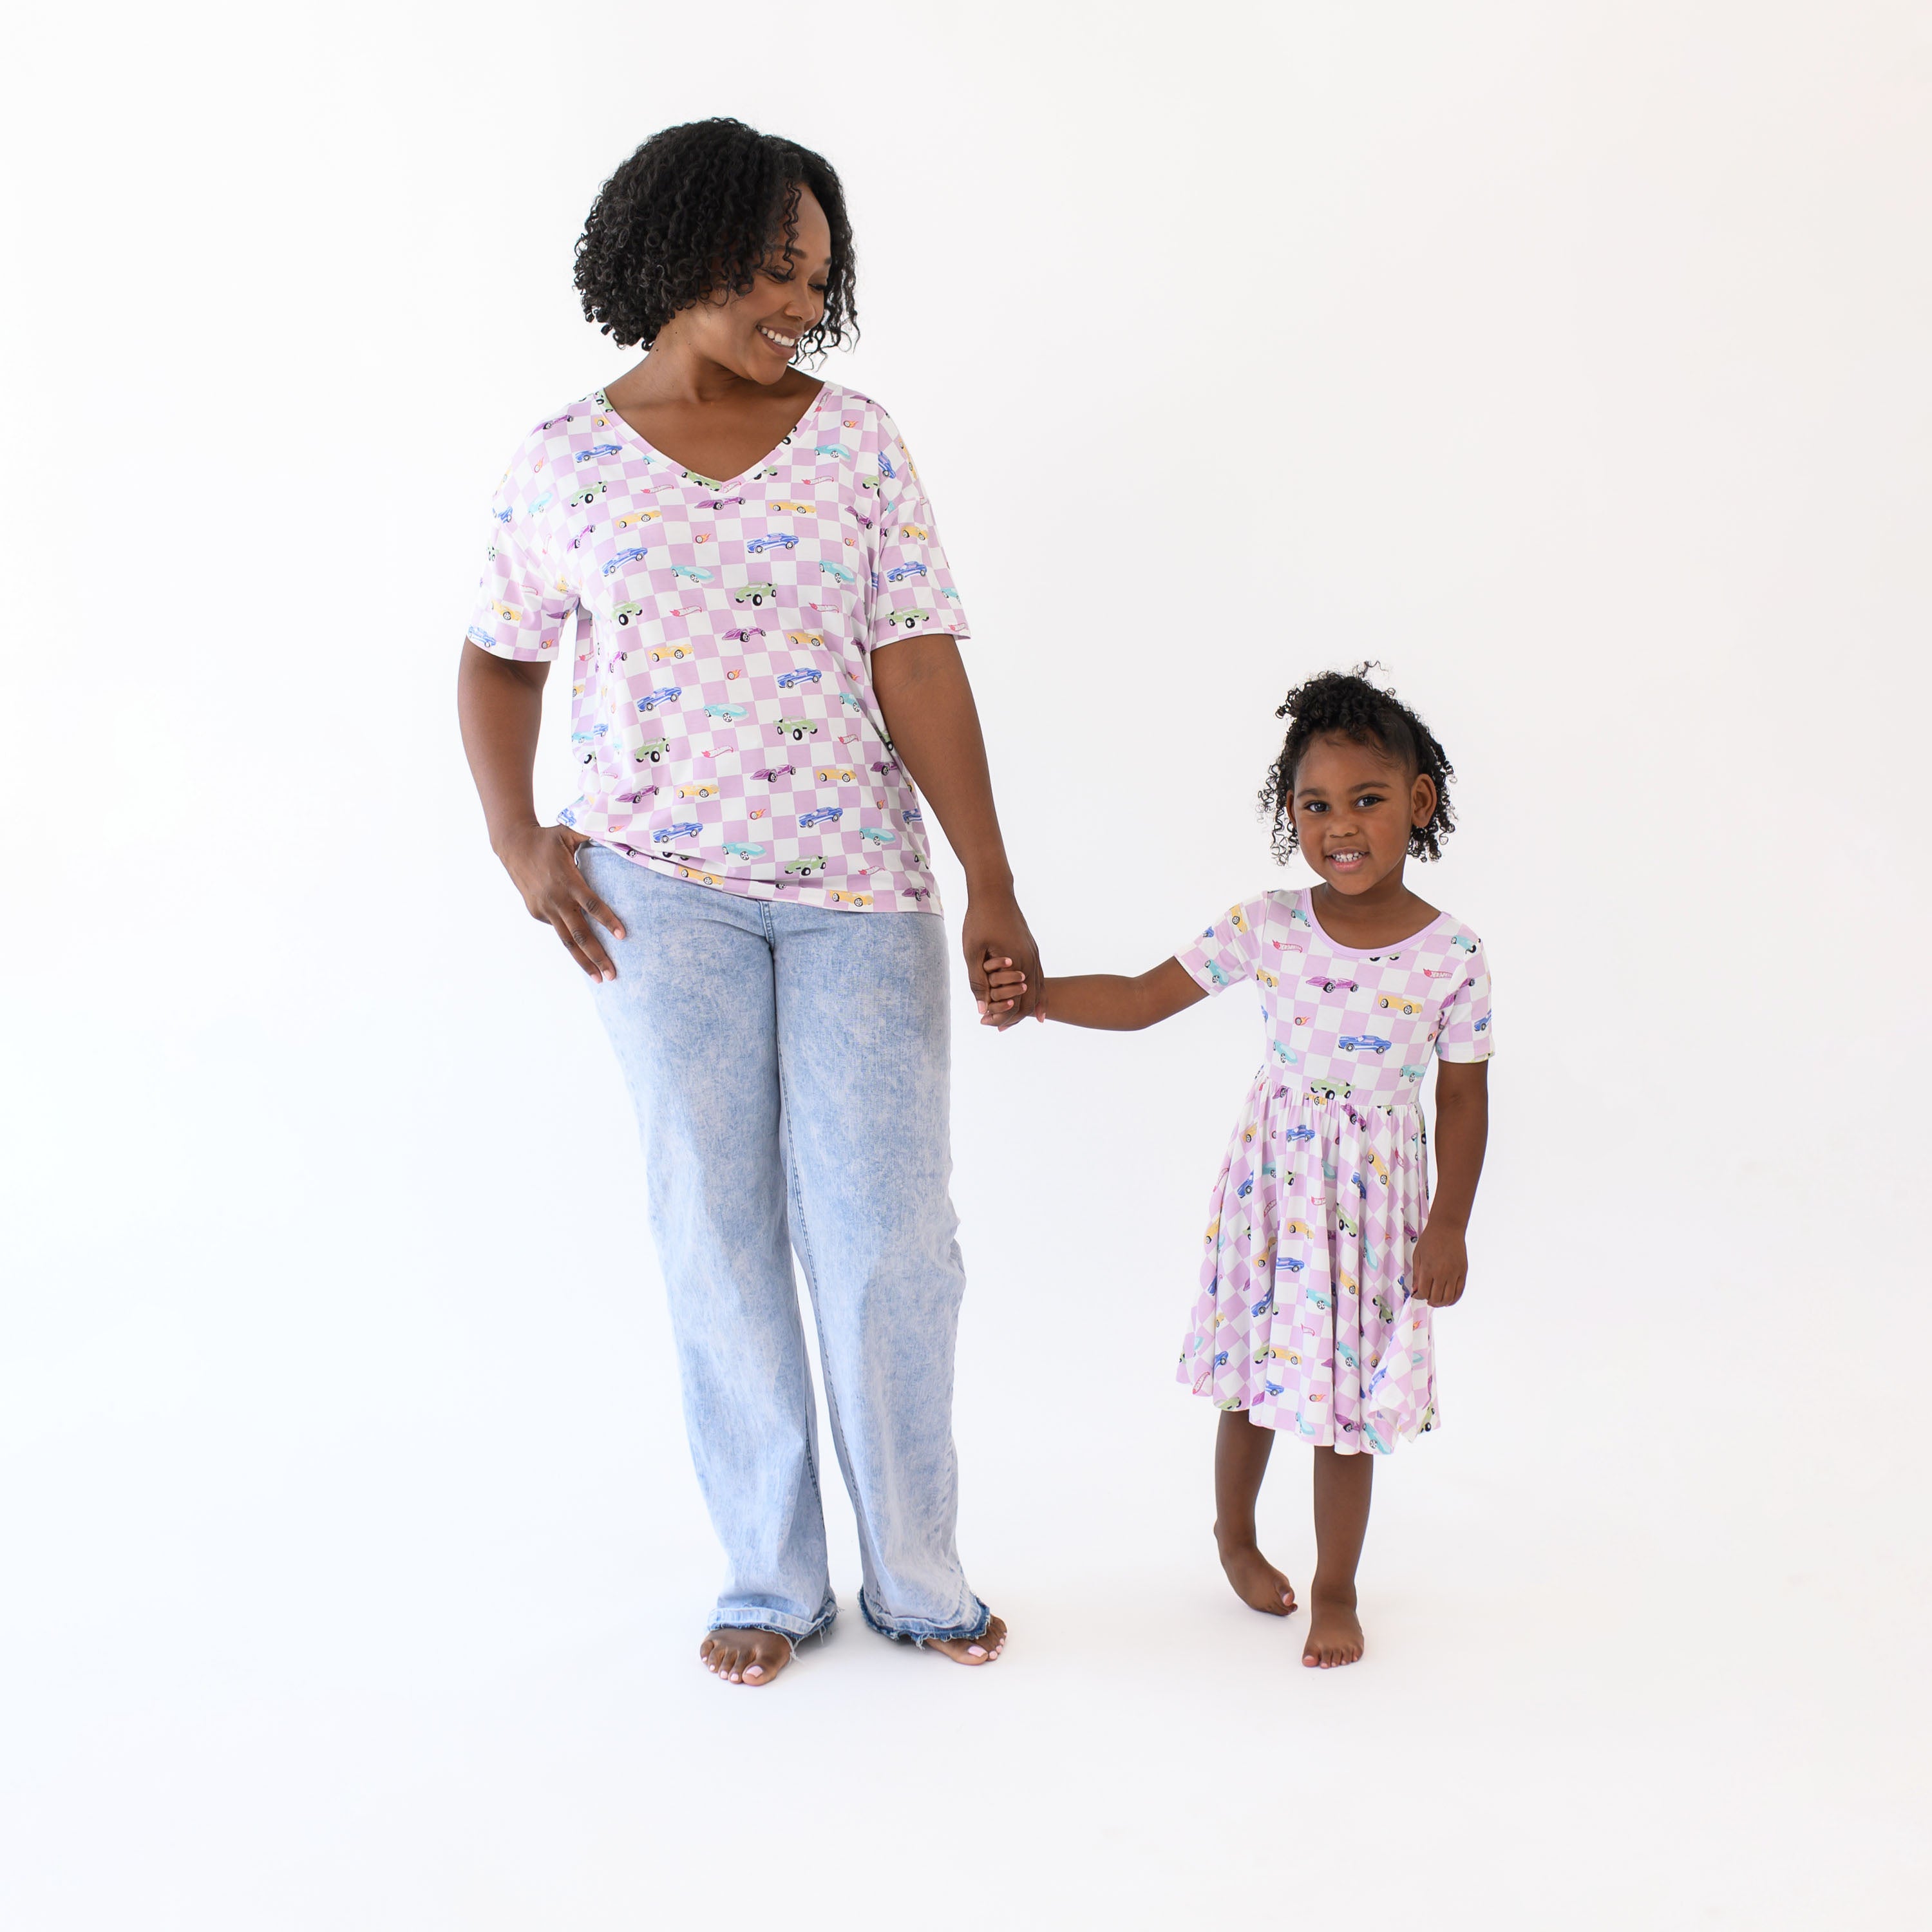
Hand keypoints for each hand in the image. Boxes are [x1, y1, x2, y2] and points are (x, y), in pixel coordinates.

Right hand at [497, 823, 625, 980]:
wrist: (513, 846)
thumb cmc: (547, 838)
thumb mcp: (569, 831)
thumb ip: (592, 834)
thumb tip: (619, 830)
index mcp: (567, 880)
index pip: (591, 904)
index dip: (607, 920)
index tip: (622, 936)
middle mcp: (556, 899)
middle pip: (580, 933)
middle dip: (597, 956)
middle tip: (613, 975)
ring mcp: (545, 908)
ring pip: (567, 941)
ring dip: (584, 961)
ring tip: (599, 978)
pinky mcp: (537, 913)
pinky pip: (558, 928)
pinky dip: (571, 942)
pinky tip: (585, 954)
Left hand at [963, 888, 1043, 1029]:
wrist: (994, 892)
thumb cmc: (980, 920)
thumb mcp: (973, 951)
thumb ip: (978, 981)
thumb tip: (981, 1008)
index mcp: (1018, 963)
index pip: (1019, 1003)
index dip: (1004, 1017)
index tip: (987, 1024)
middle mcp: (1031, 960)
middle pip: (1032, 999)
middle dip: (1015, 1016)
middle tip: (999, 1028)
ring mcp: (1034, 953)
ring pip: (1038, 988)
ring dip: (1027, 1005)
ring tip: (1016, 1021)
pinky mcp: (1031, 947)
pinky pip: (1038, 975)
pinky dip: (1034, 991)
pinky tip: (1028, 997)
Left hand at [1408, 1219, 1467, 1307]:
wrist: (1447, 1228)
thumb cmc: (1430, 1239)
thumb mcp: (1417, 1255)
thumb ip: (1417, 1274)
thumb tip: (1416, 1290)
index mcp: (1428, 1269)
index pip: (1423, 1292)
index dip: (1419, 1296)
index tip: (1417, 1294)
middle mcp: (1442, 1273)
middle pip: (1436, 1297)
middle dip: (1429, 1301)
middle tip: (1426, 1298)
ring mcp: (1454, 1273)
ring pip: (1448, 1297)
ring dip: (1441, 1303)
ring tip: (1436, 1301)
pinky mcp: (1463, 1272)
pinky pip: (1459, 1291)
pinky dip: (1453, 1299)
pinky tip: (1448, 1300)